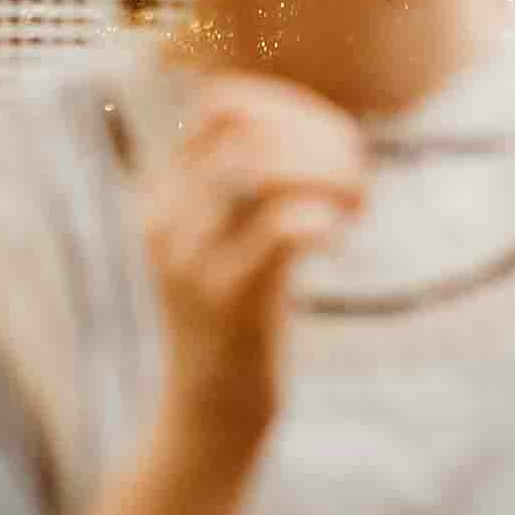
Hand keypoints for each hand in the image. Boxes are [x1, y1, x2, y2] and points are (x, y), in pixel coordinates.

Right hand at [144, 76, 367, 462]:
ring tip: (355, 202)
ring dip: (331, 174)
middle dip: (319, 137)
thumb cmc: (233, 312)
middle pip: (249, 127)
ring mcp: (194, 260)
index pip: (224, 104)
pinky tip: (340, 237)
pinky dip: (327, 218)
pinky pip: (286, 227)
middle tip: (355, 176)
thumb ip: (245, 180)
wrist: (208, 411)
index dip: (289, 106)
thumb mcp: (222, 236)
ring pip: (269, 170)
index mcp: (159, 193)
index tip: (329, 141)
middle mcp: (166, 219)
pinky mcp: (232, 300)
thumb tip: (309, 121)